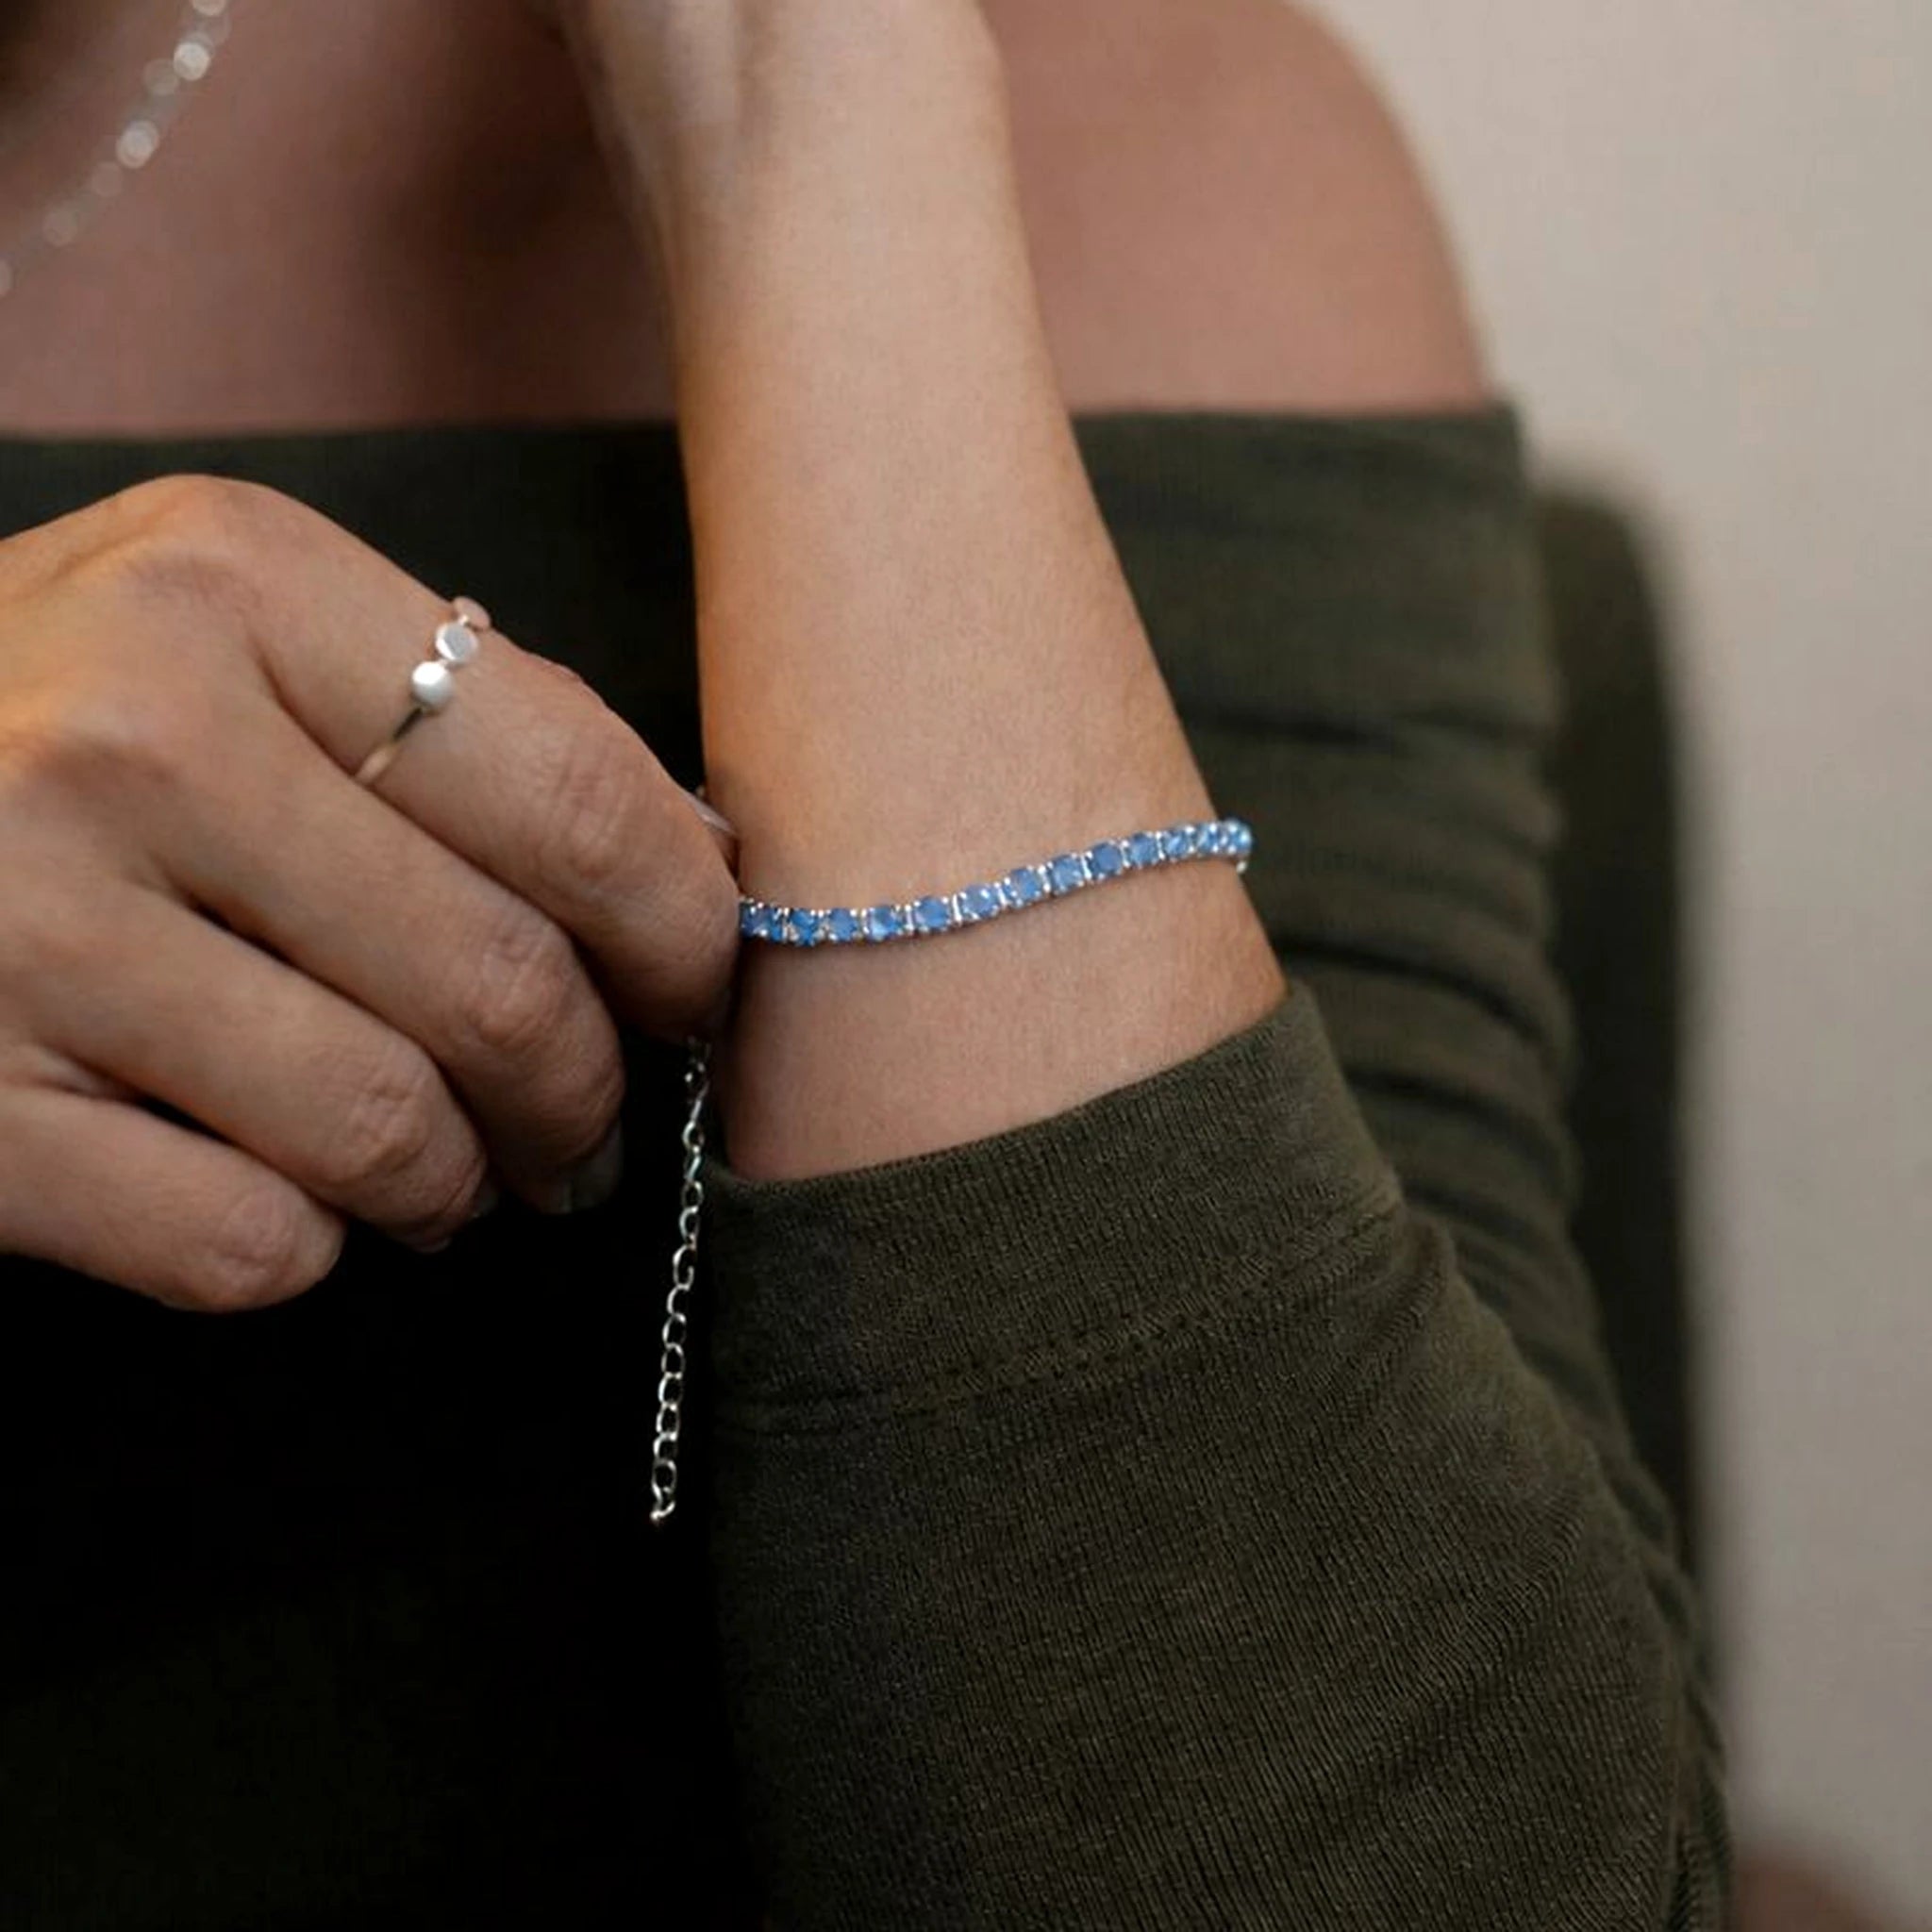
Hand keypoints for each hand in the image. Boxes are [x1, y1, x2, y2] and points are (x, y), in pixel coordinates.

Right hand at [0, 476, 738, 1309]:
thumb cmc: (32, 715)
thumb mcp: (224, 634)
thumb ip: (457, 721)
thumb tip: (699, 861)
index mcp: (232, 582)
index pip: (577, 798)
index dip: (683, 934)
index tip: (695, 996)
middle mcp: (125, 736)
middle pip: (503, 987)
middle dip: (588, 1094)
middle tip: (585, 1127)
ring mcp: (18, 929)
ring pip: (391, 1134)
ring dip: (461, 1185)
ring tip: (452, 1175)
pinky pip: (246, 1242)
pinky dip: (311, 1247)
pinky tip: (293, 1199)